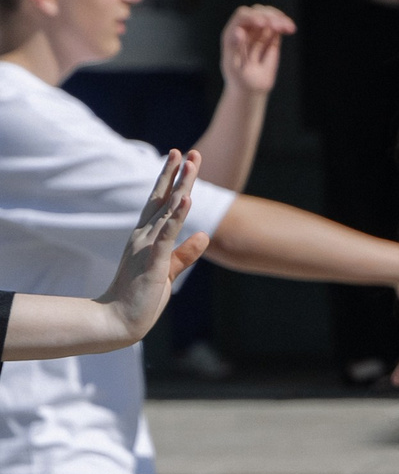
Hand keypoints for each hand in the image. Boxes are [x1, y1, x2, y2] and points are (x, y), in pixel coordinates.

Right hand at [106, 149, 212, 340]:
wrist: (119, 321)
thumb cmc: (141, 296)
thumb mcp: (169, 270)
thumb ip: (186, 252)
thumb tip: (204, 234)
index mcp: (147, 238)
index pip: (161, 203)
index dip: (171, 180)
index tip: (181, 158)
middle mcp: (145, 236)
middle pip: (164, 199)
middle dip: (178, 175)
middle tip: (190, 152)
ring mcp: (147, 247)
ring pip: (167, 211)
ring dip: (180, 187)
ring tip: (192, 164)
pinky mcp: (153, 262)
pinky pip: (167, 235)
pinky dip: (177, 217)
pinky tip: (185, 200)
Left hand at [218, 5, 296, 95]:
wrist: (251, 90)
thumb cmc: (240, 81)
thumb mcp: (234, 67)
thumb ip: (235, 48)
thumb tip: (239, 31)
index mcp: (232, 35)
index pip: (242, 18)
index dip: (253, 17)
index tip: (264, 23)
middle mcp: (244, 30)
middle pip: (256, 13)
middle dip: (269, 16)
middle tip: (280, 25)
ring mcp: (257, 33)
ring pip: (268, 16)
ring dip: (279, 19)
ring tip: (289, 27)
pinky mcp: (270, 38)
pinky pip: (277, 27)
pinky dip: (284, 24)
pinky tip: (290, 28)